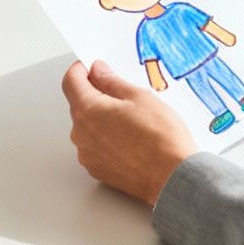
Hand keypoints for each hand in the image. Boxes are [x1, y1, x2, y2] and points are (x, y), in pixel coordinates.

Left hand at [62, 59, 198, 207]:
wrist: (173, 178)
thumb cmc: (160, 138)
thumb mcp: (139, 97)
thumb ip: (112, 81)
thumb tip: (98, 71)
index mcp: (88, 111)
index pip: (70, 82)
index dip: (80, 70)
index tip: (91, 67)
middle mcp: (81, 134)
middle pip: (79, 105)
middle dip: (95, 95)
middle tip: (122, 95)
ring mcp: (87, 155)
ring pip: (87, 127)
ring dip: (101, 119)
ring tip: (132, 122)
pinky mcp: (97, 170)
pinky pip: (95, 147)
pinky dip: (106, 140)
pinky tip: (130, 140)